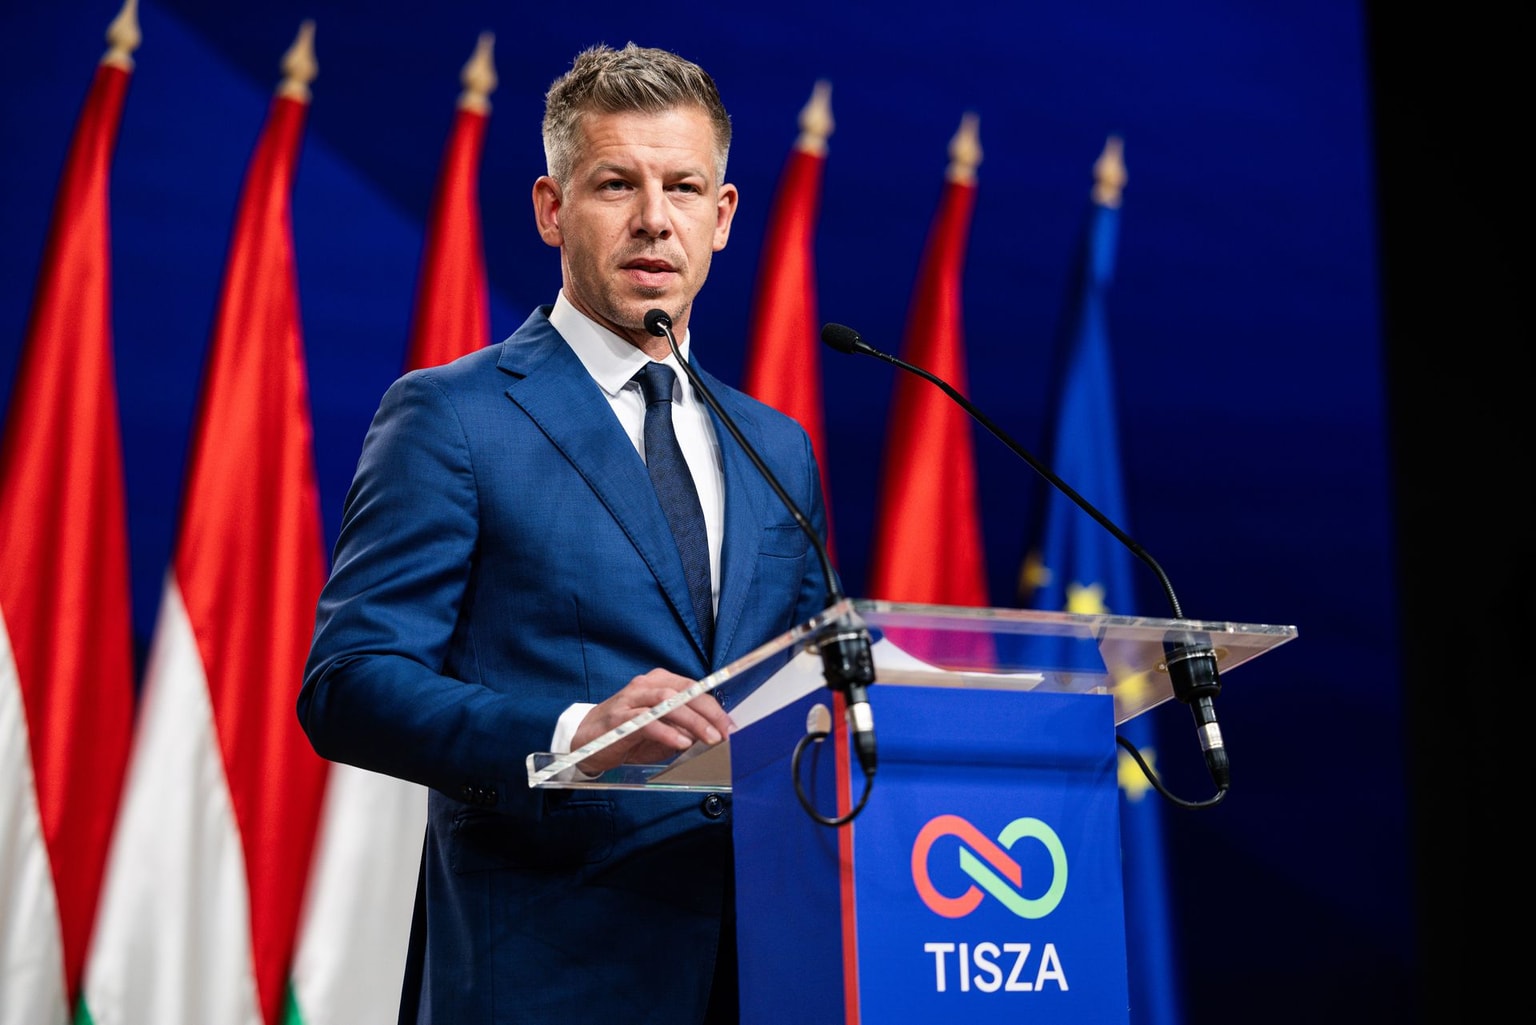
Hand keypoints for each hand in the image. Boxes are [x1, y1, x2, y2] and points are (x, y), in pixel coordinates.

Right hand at [571, 668, 732, 774]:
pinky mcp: (619, 718)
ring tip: (710, 738)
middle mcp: (646, 686)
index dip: (715, 708)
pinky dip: (667, 732)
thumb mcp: (661, 732)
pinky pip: (647, 722)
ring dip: (693, 720)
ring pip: (668, 702)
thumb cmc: (627, 735)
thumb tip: (714, 738)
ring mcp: (631, 700)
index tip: (732, 726)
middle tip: (727, 733)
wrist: (585, 742)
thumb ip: (684, 730)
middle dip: (710, 713)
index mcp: (659, 683)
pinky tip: (681, 743)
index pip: (694, 690)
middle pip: (684, 692)